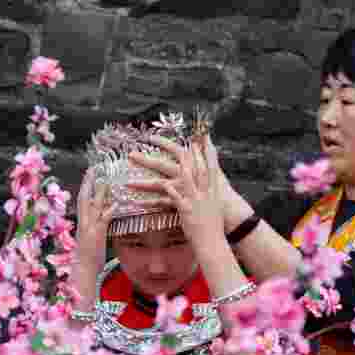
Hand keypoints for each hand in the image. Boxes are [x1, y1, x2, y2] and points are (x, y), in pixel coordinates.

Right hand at [74, 169, 114, 271]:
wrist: (83, 271)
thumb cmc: (89, 258)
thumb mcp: (91, 239)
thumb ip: (95, 228)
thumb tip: (102, 219)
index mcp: (82, 223)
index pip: (82, 200)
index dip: (85, 186)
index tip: (89, 174)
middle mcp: (84, 223)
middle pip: (84, 197)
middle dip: (88, 182)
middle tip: (94, 168)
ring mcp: (89, 228)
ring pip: (93, 205)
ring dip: (99, 191)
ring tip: (105, 178)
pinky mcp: (96, 235)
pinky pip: (103, 220)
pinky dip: (109, 211)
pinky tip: (116, 203)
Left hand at [130, 133, 250, 230]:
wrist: (228, 217)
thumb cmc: (222, 199)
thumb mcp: (218, 176)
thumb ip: (210, 159)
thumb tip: (206, 140)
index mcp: (198, 169)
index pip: (181, 152)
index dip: (166, 144)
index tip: (151, 137)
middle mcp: (192, 180)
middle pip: (166, 166)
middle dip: (147, 159)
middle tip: (132, 154)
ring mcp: (186, 193)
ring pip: (160, 184)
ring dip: (143, 183)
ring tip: (127, 182)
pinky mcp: (183, 207)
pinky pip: (163, 204)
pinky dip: (150, 203)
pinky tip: (137, 202)